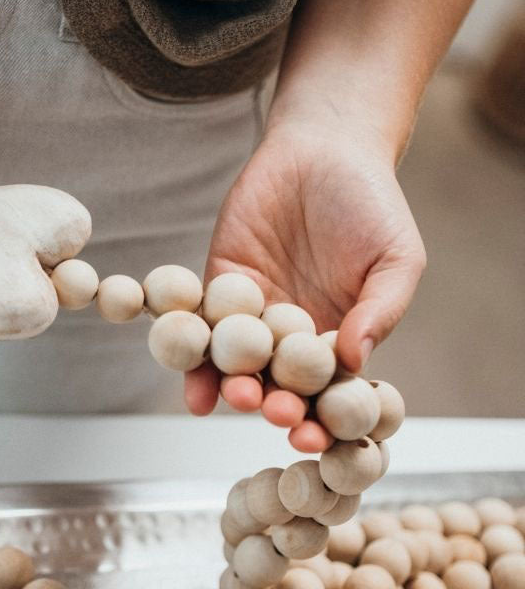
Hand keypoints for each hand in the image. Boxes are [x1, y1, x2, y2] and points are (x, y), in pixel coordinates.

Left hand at [186, 118, 425, 450]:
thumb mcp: (395, 259)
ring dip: (232, 386)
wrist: (323, 149)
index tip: (315, 439)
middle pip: (276, 386)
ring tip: (234, 396)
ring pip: (235, 365)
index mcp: (335, 342)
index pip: (325, 393)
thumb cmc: (371, 205)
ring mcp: (250, 318)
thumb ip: (379, 310)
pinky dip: (194, 355)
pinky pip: (201, 329)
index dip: (320, 419)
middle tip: (271, 413)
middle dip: (272, 405)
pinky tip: (192, 381)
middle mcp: (289, 339)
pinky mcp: (215, 291)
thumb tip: (355, 360)